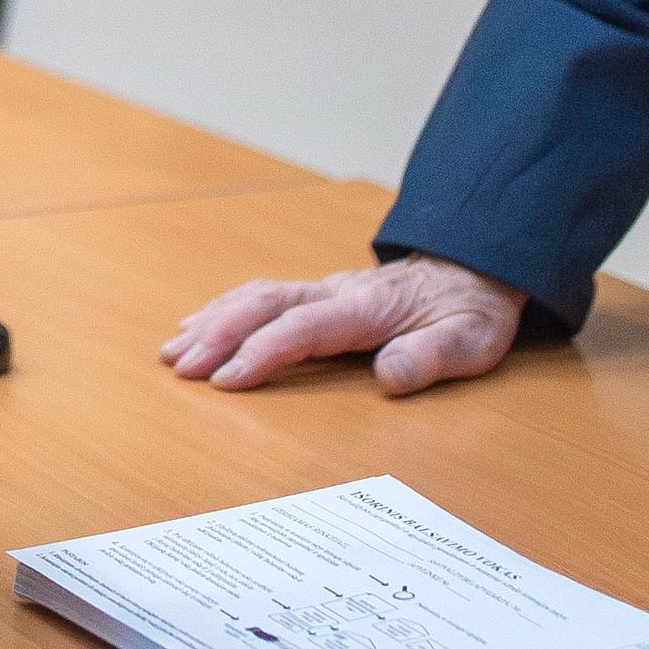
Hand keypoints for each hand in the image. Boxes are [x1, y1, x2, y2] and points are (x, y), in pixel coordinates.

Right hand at [160, 255, 526, 395]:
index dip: (261, 351)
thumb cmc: (469, 311)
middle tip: (181, 367)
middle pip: (264, 304)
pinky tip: (199, 323)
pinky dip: (224, 308)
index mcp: (366, 308)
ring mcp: (324, 289)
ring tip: (173, 351)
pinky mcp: (318, 294)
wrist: (475, 269)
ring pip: (255, 295)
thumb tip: (389, 376)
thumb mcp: (471, 341)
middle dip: (218, 334)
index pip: (302, 327)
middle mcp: (336, 292)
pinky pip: (261, 294)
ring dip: (213, 321)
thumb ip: (431, 358)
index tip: (225, 379)